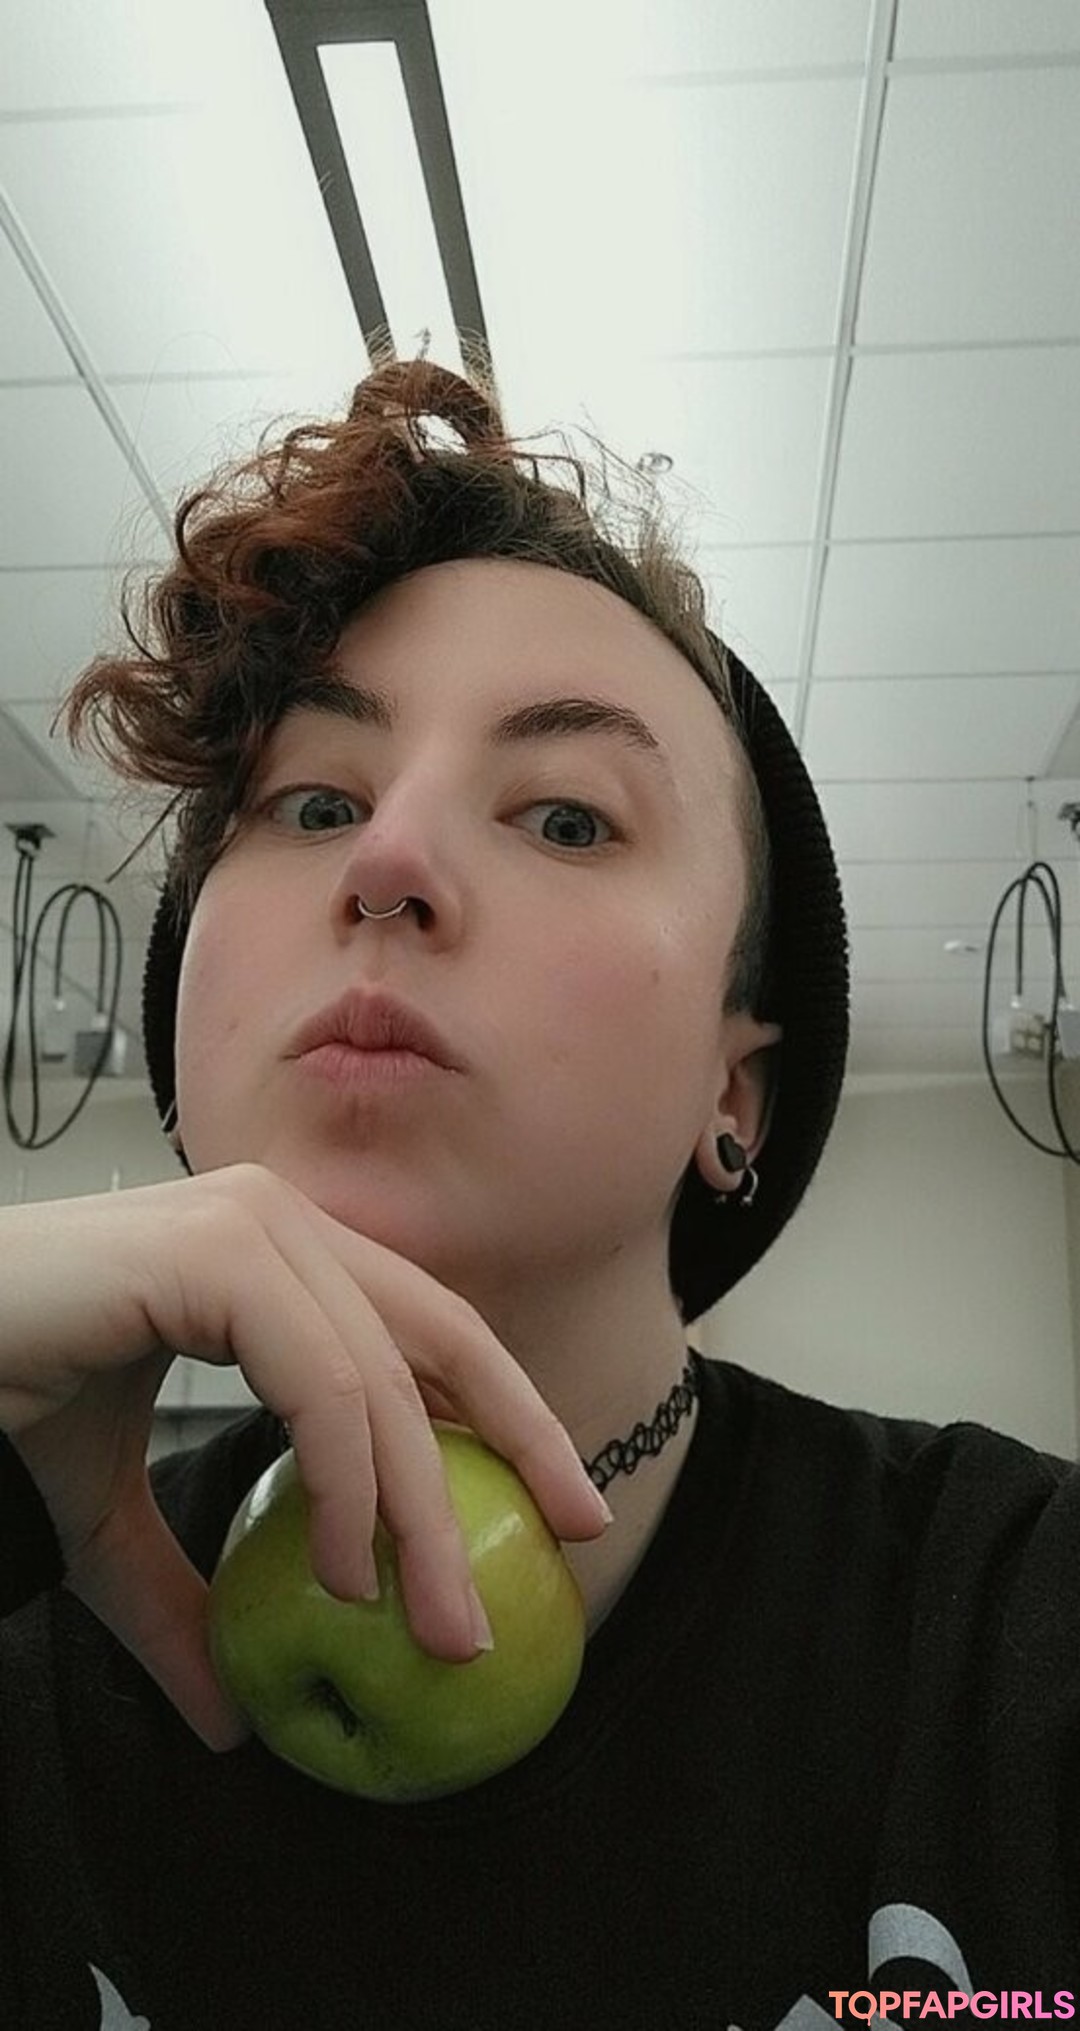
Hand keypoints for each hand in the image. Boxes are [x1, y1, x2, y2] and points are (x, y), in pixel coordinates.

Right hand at [0, 1164, 609, 1750]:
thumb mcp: (110, 1522)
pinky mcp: (213, 1250)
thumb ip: (181, 1596)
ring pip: (385, 1378)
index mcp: (276, 1254)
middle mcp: (277, 1221)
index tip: (568, 1511)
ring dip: (422, 1512)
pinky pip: (323, 1381)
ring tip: (434, 1623)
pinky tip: (346, 1570)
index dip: (512, 1414)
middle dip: (514, 1453)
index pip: (430, 1330)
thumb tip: (232, 1716)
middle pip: (441, 1340)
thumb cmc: (2, 1395)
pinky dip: (347, 1482)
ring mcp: (250, 1224)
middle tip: (566, 1556)